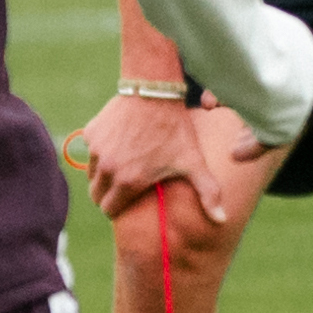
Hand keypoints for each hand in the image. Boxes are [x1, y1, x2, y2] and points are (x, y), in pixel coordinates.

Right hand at [76, 91, 254, 225]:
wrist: (155, 91)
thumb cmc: (176, 130)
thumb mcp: (193, 162)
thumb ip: (208, 193)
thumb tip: (222, 220)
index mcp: (128, 181)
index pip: (109, 210)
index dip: (118, 208)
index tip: (129, 201)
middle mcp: (107, 168)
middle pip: (96, 195)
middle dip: (108, 195)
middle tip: (125, 185)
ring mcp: (96, 150)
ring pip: (92, 174)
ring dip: (103, 173)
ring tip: (124, 163)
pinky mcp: (91, 133)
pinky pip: (90, 150)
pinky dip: (101, 150)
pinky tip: (119, 142)